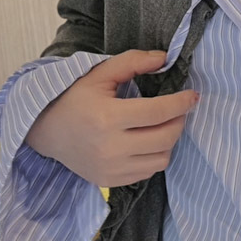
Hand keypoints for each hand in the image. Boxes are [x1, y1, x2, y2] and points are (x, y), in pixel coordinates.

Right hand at [23, 49, 197, 186]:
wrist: (48, 131)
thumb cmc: (75, 99)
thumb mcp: (100, 74)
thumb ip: (133, 62)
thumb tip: (164, 58)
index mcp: (108, 118)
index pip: (159, 112)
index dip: (181, 102)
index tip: (192, 95)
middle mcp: (111, 148)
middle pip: (166, 138)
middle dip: (179, 120)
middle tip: (178, 109)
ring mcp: (111, 169)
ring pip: (162, 159)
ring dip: (169, 140)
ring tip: (161, 125)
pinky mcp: (111, 182)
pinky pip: (147, 172)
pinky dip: (154, 156)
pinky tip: (146, 141)